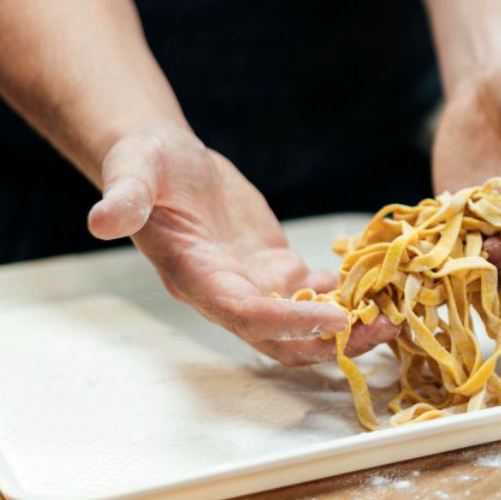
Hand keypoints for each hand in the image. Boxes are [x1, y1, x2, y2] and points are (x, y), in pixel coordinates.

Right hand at [87, 125, 398, 364]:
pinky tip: (385, 282)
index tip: (338, 318)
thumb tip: (102, 219)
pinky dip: (349, 291)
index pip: (247, 315)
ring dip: (351, 323)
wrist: (164, 159)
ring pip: (306, 322)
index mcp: (196, 278)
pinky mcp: (274, 266)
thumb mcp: (133, 171)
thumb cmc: (145, 163)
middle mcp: (228, 292)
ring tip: (398, 313)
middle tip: (385, 329)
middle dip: (334, 340)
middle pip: (284, 337)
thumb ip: (125, 197)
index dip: (291, 322)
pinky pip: (316, 290)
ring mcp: (254, 283)